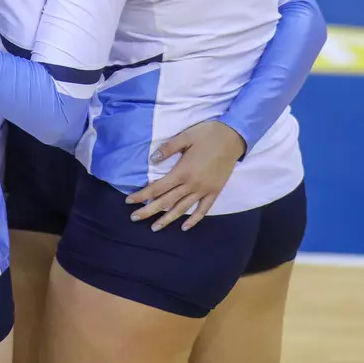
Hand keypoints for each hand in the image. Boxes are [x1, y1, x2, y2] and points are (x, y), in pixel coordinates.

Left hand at [125, 120, 246, 231]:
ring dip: (168, 219)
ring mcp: (204, 190)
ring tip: (154, 228)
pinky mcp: (214, 191)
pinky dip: (194, 219)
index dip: (142, 195)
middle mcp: (192, 185)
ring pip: (183, 209)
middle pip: (166, 202)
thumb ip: (168, 148)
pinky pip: (203, 209)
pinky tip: (185, 227)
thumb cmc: (208, 134)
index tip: (129, 201)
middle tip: (134, 218)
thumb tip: (152, 160)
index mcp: (182, 172)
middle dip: (149, 211)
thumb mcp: (186, 136)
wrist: (234, 137)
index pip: (157, 188)